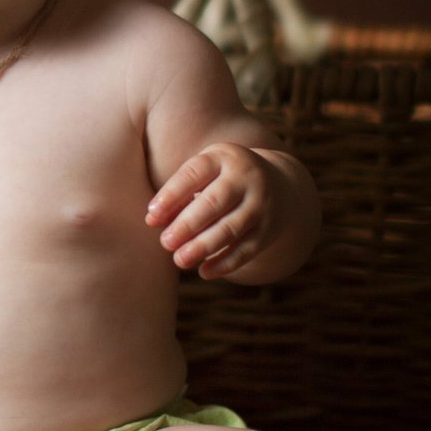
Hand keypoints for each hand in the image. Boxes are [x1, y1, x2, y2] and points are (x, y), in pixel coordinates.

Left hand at [145, 141, 286, 279]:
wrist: (278, 183)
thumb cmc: (221, 179)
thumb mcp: (203, 176)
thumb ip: (177, 195)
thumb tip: (152, 220)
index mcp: (222, 158)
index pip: (193, 174)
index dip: (171, 195)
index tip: (152, 216)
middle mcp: (246, 178)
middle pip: (214, 202)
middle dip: (187, 224)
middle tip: (165, 242)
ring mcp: (261, 204)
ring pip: (231, 228)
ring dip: (204, 246)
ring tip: (180, 260)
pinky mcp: (269, 229)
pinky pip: (247, 248)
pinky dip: (226, 262)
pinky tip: (204, 272)